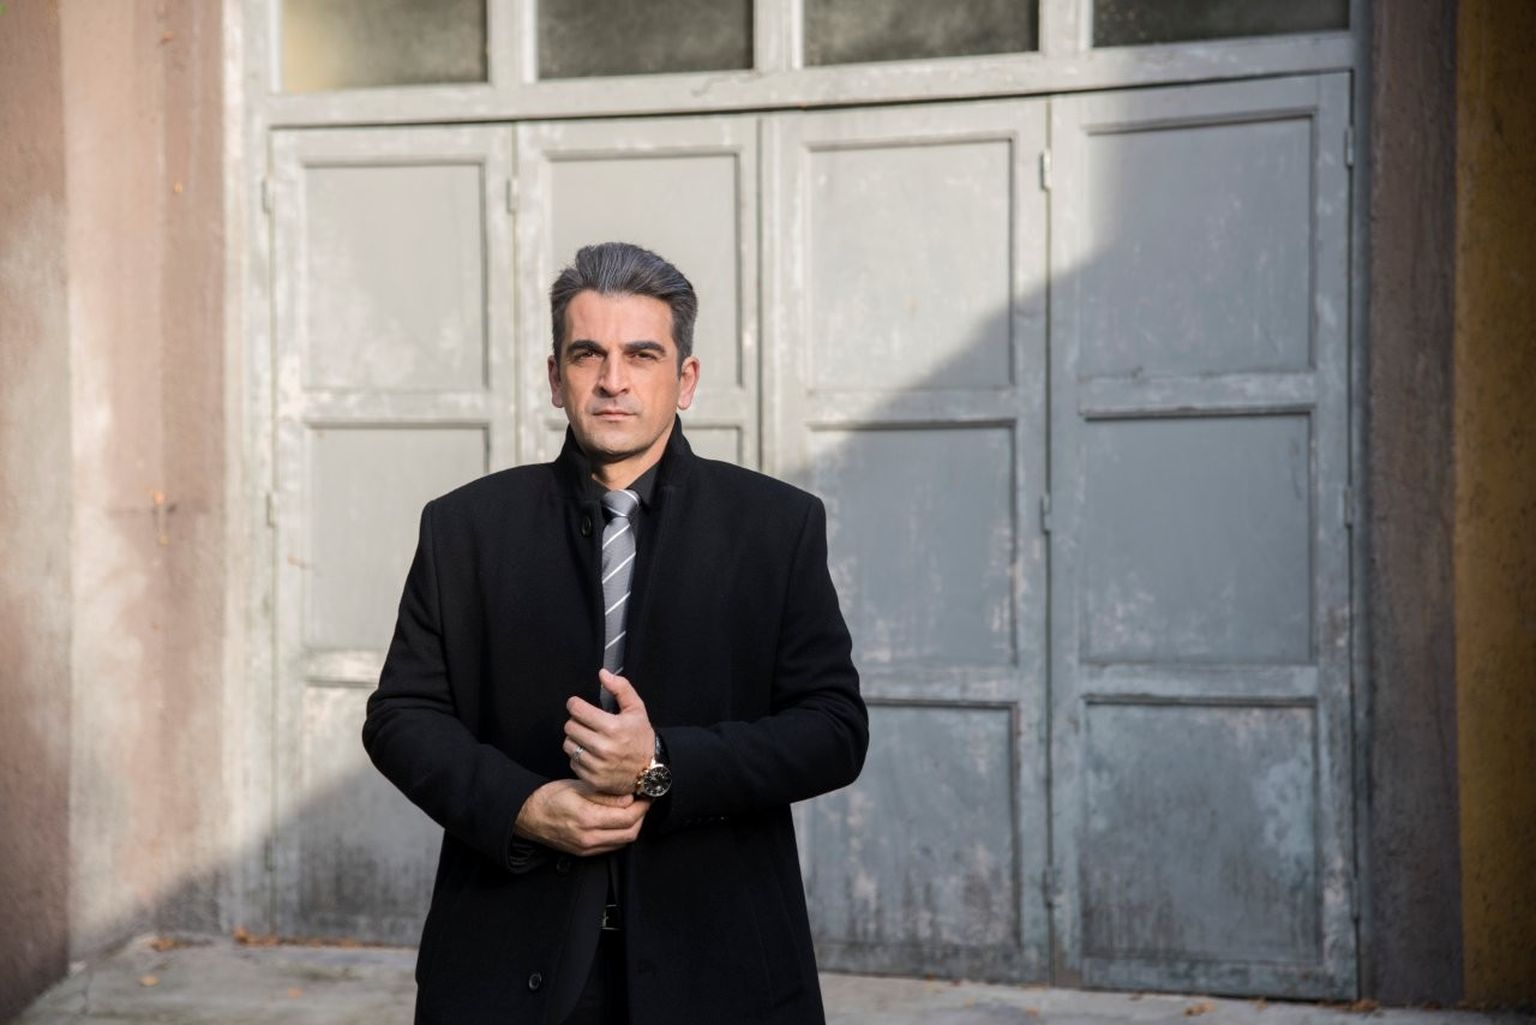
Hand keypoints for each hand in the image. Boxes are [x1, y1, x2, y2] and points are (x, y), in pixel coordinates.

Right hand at [512, 779, 647, 855]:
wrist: (527, 815)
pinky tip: (618, 822)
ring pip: (623, 842)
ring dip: (632, 827)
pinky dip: (620, 835)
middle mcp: (589, 838)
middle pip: (630, 833)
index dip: (642, 806)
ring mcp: (586, 848)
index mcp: (588, 819)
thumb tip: (629, 800)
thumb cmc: (550, 797)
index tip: (646, 796)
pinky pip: (611, 847)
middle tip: (642, 802)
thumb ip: (605, 795)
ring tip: (632, 810)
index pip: (628, 817)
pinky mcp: (583, 853)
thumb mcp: (578, 787)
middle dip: (641, 817)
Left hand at [562, 670, 655, 795]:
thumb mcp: (637, 709)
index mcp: (613, 727)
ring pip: (568, 745)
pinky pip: (572, 762)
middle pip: (570, 727)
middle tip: (586, 723)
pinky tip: (591, 754)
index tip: (577, 705)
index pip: (577, 710)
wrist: (649, 772)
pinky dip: (578, 757)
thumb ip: (621, 688)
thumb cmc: (641, 738)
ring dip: (575, 739)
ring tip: (588, 738)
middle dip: (576, 722)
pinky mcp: (592, 779)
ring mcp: (597, 765)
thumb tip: (603, 674)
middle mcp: (603, 747)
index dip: (575, 704)